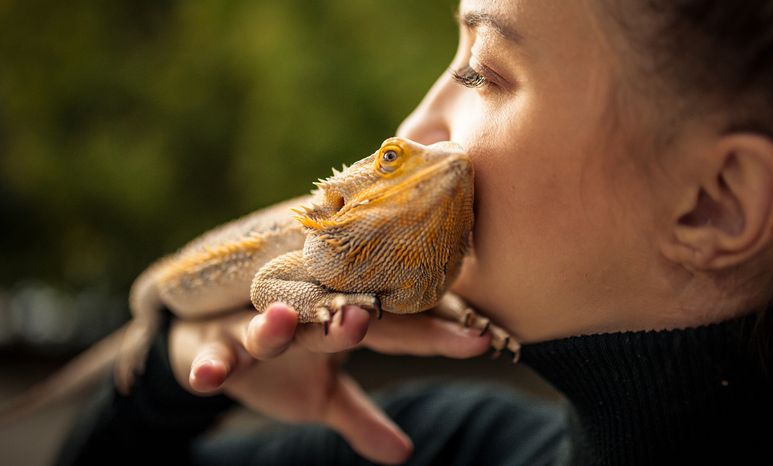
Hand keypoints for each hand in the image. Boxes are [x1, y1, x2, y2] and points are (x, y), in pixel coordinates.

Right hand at [168, 303, 490, 463]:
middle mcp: (301, 318)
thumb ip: (360, 418)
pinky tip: (207, 378)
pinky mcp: (212, 345)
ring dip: (273, 326)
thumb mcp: (320, 396)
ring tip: (282, 320)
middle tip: (370, 313)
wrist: (204, 346)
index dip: (433, 335)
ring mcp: (252, 328)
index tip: (480, 340)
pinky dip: (208, 365)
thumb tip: (403, 454)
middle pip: (330, 316)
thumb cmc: (277, 365)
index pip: (392, 327)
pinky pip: (211, 355)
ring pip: (265, 326)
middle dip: (351, 317)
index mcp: (336, 325)